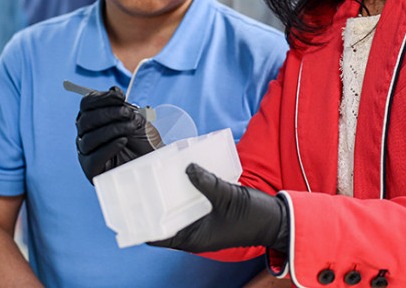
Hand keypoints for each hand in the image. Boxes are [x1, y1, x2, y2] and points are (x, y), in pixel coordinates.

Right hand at [75, 86, 156, 182]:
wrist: (152, 163)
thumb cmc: (141, 141)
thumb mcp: (135, 118)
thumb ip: (122, 104)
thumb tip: (113, 90)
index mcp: (91, 119)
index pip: (86, 104)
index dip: (102, 98)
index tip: (120, 96)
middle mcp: (84, 134)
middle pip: (85, 120)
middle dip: (109, 113)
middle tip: (129, 114)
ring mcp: (85, 152)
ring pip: (89, 138)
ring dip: (112, 129)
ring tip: (131, 128)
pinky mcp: (91, 170)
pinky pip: (93, 157)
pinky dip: (109, 147)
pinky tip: (123, 141)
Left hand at [149, 163, 288, 252]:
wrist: (277, 220)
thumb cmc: (253, 218)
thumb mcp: (228, 197)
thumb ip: (207, 183)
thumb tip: (187, 167)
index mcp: (194, 238)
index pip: (158, 236)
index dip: (141, 225)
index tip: (128, 209)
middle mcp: (194, 231)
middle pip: (163, 219)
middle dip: (151, 204)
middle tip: (138, 184)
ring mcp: (201, 221)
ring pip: (176, 208)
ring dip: (167, 194)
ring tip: (154, 174)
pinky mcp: (208, 210)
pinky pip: (190, 200)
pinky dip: (183, 188)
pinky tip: (179, 171)